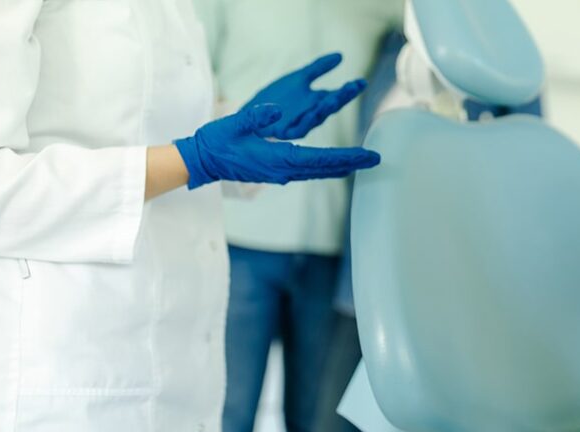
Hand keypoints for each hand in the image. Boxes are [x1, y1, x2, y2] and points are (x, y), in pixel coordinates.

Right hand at [174, 104, 379, 188]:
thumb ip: (255, 115)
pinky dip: (327, 166)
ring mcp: (281, 173)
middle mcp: (284, 170)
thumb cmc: (217, 140)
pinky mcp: (277, 171)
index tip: (368, 156)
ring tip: (363, 161)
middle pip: (326, 167)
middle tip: (377, 159)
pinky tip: (336, 164)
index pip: (321, 159)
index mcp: (278, 158)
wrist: (202, 161)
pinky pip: (309, 170)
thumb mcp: (235, 123)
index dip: (347, 157)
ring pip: (319, 171)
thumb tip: (276, 110)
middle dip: (352, 162)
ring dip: (342, 165)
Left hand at [241, 52, 365, 139]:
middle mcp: (312, 115)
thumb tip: (340, 55)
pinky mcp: (283, 132)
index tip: (362, 81)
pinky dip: (301, 123)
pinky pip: (295, 129)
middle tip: (353, 87)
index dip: (349, 90)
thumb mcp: (299, 78)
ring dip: (324, 108)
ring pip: (315, 118)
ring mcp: (298, 125)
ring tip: (333, 97)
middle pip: (329, 107)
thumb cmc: (278, 98)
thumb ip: (318, 68)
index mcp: (317, 103)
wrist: (252, 115)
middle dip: (342, 97)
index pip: (337, 96)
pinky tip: (309, 113)